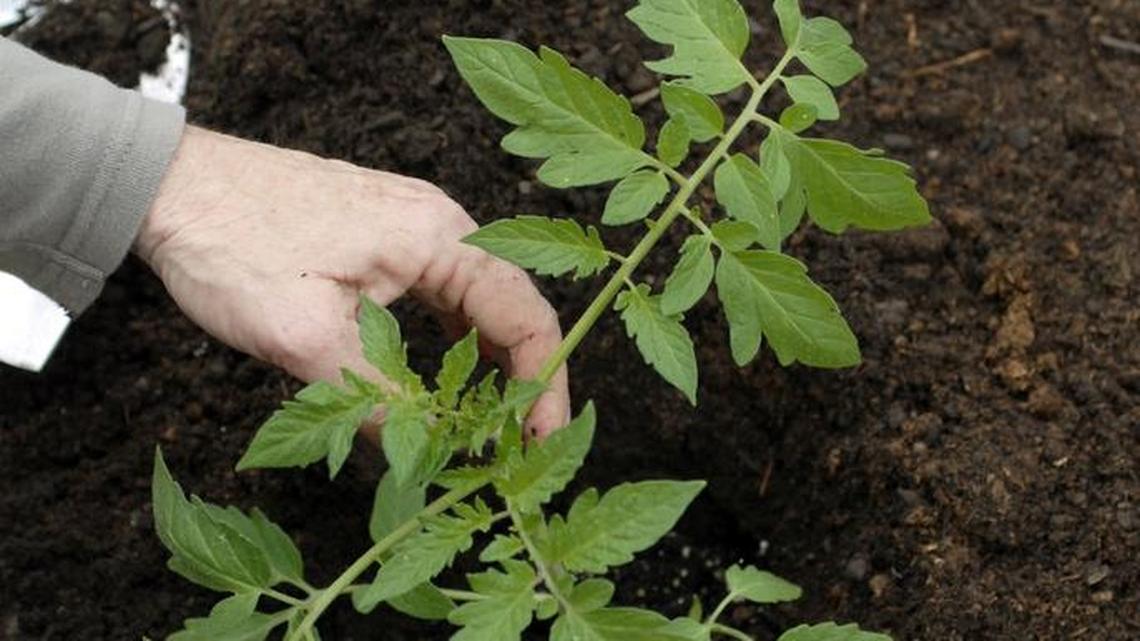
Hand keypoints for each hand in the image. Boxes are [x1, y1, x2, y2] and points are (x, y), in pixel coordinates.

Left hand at [135, 126, 569, 436]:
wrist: (171, 186)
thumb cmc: (232, 245)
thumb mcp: (304, 338)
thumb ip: (375, 399)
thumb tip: (425, 453)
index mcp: (437, 236)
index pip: (524, 315)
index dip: (543, 384)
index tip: (542, 441)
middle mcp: (438, 223)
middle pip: (510, 306)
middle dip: (521, 378)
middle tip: (518, 443)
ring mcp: (412, 224)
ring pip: (476, 301)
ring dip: (486, 361)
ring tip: (487, 420)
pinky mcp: (384, 235)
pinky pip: (441, 291)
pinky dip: (452, 339)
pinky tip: (442, 376)